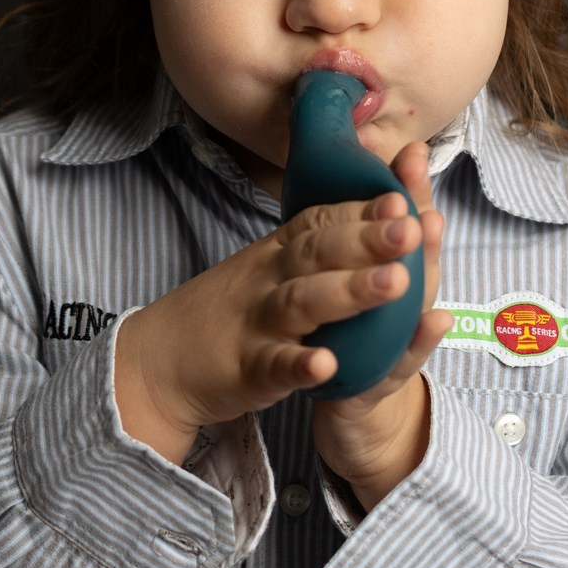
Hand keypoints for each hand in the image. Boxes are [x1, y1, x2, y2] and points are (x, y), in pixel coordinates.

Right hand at [114, 140, 448, 467]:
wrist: (157, 361)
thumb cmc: (228, 310)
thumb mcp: (265, 266)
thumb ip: (310, 243)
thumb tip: (367, 214)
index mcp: (277, 254)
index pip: (321, 223)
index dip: (362, 210)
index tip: (403, 197)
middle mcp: (268, 280)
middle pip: (317, 253)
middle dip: (367, 240)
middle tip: (410, 230)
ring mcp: (256, 324)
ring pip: (302, 302)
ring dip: (348, 291)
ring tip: (393, 284)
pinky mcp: (246, 370)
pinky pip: (274, 365)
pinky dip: (300, 364)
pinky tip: (328, 363)